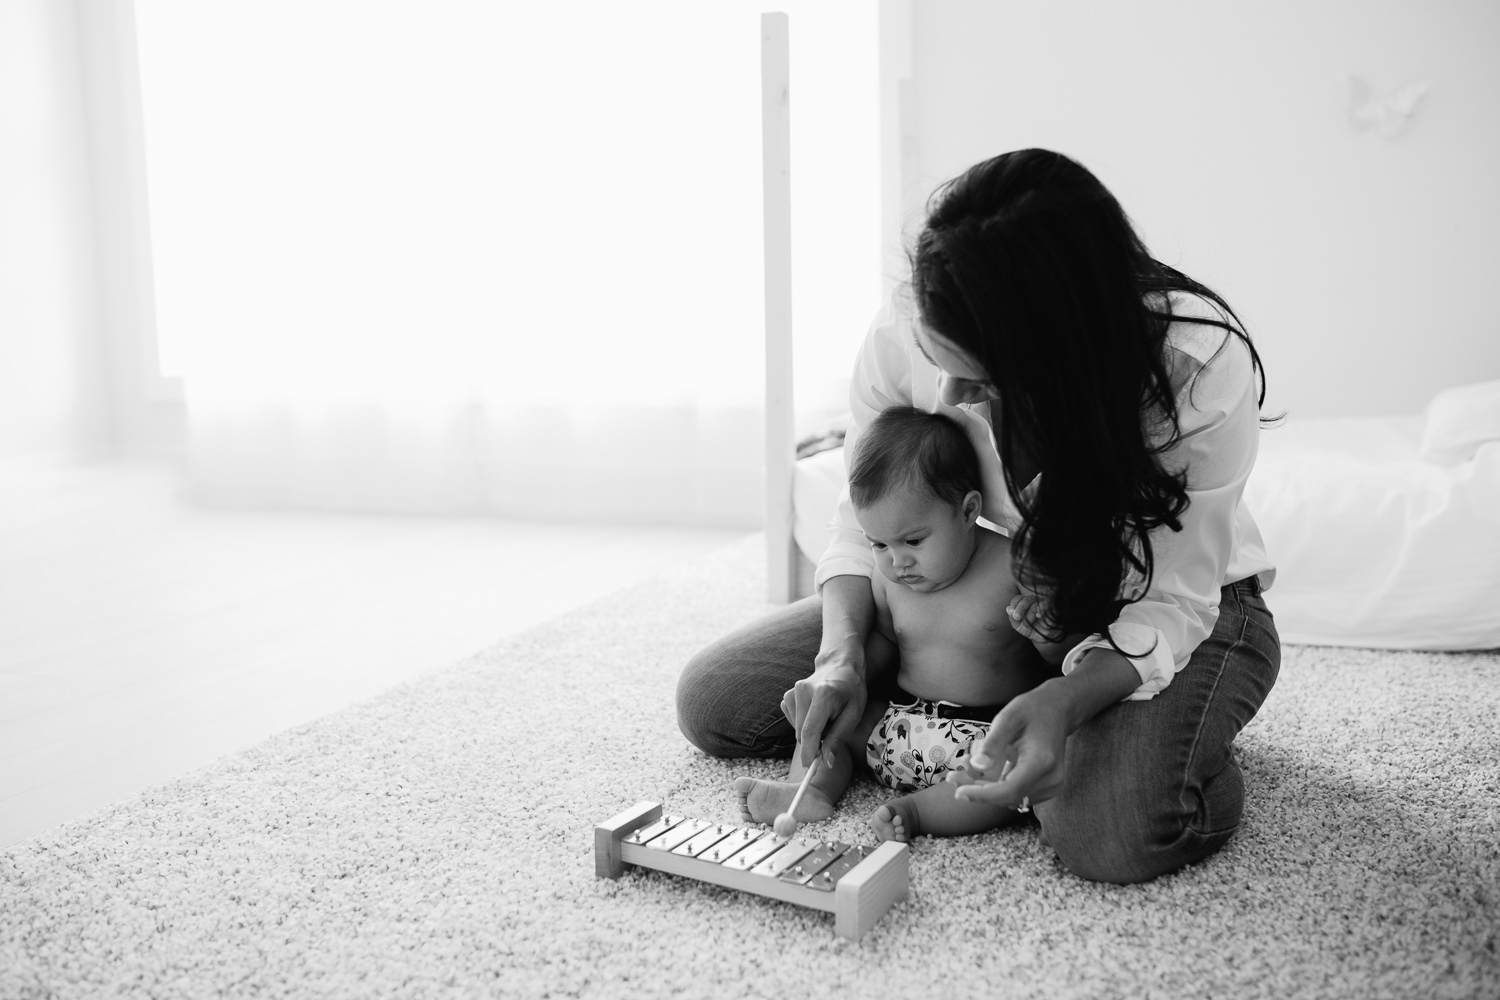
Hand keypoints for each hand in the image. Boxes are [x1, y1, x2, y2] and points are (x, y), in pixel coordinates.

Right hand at [782, 646, 867, 767]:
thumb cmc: (851, 691)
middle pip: (801, 733)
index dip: (809, 752)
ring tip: (824, 720)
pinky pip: (791, 721)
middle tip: (830, 735)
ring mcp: (792, 692)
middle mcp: (803, 691)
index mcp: (823, 695)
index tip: (810, 767)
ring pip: (795, 729)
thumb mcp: (853, 715)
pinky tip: (814, 715)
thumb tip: (826, 762)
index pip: (810, 730)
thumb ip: (837, 738)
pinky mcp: (787, 695)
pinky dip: (802, 724)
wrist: (839, 667)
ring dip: (809, 733)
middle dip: (813, 742)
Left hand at [949, 679, 1071, 810]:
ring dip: (986, 786)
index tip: (958, 792)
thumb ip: (993, 743)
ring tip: (967, 765)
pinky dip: (998, 784)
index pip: (1009, 790)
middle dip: (978, 789)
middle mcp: (1050, 779)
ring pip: (1010, 797)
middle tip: (952, 777)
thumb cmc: (1031, 710)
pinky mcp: (1048, 788)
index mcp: (1041, 761)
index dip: (982, 795)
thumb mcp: (1008, 718)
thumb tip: (977, 766)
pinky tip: (984, 768)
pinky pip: (1017, 792)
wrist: (1057, 710)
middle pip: (1007, 796)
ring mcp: (1051, 786)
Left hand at [1005, 592, 1051, 643]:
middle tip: (1016, 617)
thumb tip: (1008, 609)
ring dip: (1029, 615)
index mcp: (1025, 603)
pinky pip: (1045, 606)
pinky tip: (1038, 615)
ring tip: (1026, 625)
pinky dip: (1041, 610)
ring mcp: (1043, 603)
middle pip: (1025, 599)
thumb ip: (1013, 618)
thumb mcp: (1019, 626)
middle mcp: (1034, 601)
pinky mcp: (1052, 608)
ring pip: (1034, 604)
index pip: (1018, 598)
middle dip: (1020, 608)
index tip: (1011, 613)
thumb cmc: (1031, 629)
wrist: (1046, 637)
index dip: (1014, 604)